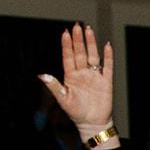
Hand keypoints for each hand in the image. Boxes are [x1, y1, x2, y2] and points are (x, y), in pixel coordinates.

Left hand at [39, 23, 113, 139]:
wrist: (92, 123)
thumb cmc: (76, 112)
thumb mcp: (62, 99)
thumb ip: (53, 86)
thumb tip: (41, 75)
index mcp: (71, 76)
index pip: (68, 57)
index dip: (67, 45)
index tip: (65, 33)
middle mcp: (82, 73)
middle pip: (80, 53)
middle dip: (78, 39)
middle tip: (76, 26)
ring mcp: (94, 76)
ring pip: (92, 56)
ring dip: (91, 43)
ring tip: (88, 30)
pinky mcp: (106, 82)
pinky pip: (107, 67)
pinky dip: (108, 56)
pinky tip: (107, 46)